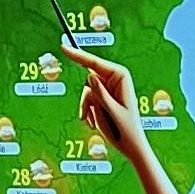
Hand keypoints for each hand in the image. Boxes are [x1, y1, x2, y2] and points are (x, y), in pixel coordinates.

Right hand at [57, 40, 147, 165]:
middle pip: (88, 80)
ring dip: (87, 108)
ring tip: (93, 123)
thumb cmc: (127, 129)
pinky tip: (94, 124)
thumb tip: (91, 76)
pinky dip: (87, 111)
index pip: (95, 63)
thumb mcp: (113, 111)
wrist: (130, 145)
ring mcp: (107, 88)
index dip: (78, 55)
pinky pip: (86, 100)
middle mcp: (114, 79)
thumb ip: (101, 94)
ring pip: (86, 92)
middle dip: (87, 99)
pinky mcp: (102, 97)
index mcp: (120, 76)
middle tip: (86, 115)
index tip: (63, 47)